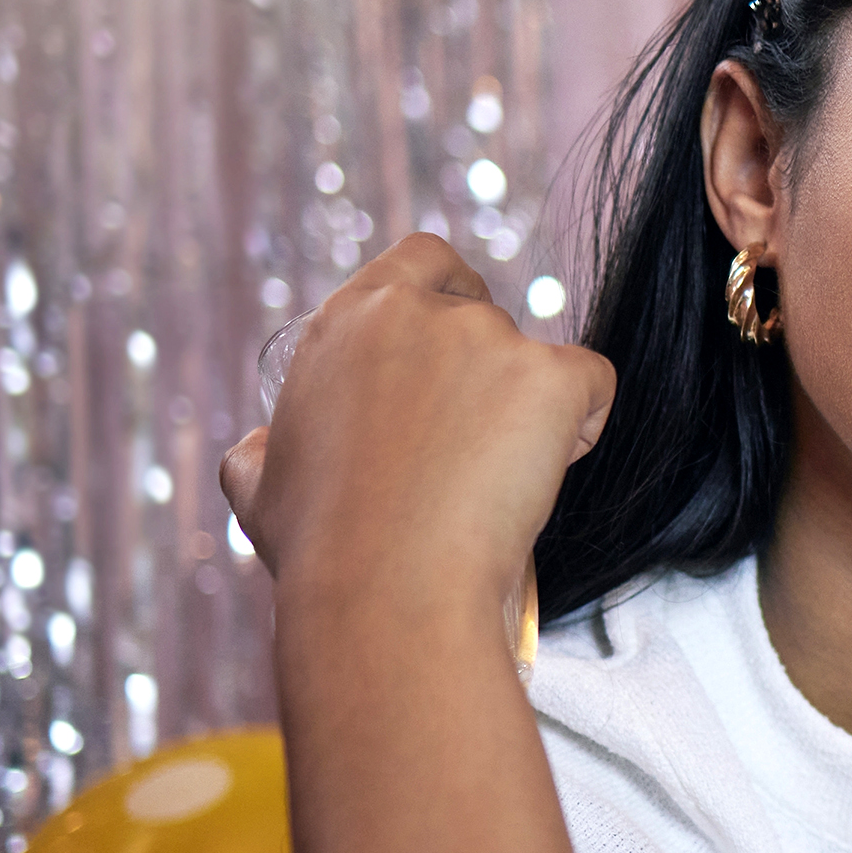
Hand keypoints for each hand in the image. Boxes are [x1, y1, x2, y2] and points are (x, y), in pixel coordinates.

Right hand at [216, 233, 615, 603]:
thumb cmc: (324, 550)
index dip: (447, 293)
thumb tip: (259, 445)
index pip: (422, 260)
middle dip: (487, 375)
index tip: (451, 346)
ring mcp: (490, 339)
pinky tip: (550, 470)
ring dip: (530, 408)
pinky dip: (582, 422)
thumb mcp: (259, 487)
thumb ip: (261, 449)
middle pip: (482, 317)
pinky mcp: (551, 377)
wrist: (386, 592)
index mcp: (349, 320)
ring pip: (536, 359)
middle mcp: (419, 312)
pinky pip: (592, 384)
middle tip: (473, 446)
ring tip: (496, 483)